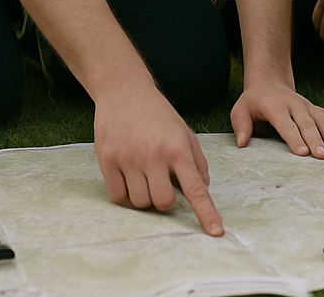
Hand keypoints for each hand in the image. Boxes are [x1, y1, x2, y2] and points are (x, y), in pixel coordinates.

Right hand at [93, 87, 223, 236]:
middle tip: (161, 180)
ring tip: (143, 172)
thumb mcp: (184, 131)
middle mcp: (153, 154)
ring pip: (140, 202)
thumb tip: (203, 189)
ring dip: (144, 195)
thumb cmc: (157, 113)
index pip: (196, 188)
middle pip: (163, 203)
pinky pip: (118, 197)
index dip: (206, 213)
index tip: (216, 233)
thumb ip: (197, 160)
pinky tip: (127, 174)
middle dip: (165, 198)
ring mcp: (128, 158)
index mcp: (177, 148)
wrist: (123, 90)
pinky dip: (125, 193)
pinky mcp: (107, 160)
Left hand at [231, 78, 323, 157]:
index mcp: (275, 106)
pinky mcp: (317, 109)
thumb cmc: (254, 102)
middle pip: (307, 122)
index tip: (303, 153)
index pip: (286, 123)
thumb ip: (241, 125)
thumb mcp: (240, 109)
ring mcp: (308, 106)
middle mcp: (295, 104)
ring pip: (323, 119)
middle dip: (317, 139)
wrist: (270, 82)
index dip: (294, 138)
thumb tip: (242, 143)